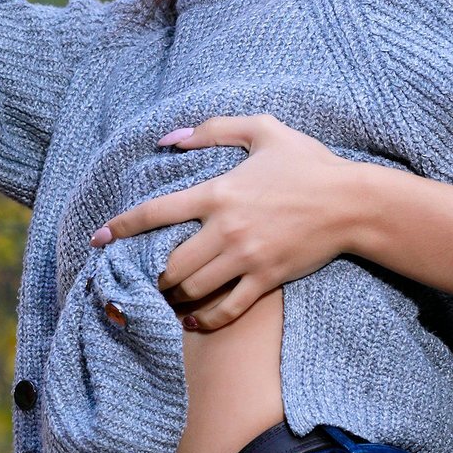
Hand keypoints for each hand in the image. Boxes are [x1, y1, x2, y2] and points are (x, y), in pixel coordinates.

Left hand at [89, 113, 356, 330]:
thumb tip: (170, 138)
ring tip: (166, 297)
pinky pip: (226, 309)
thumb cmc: (310, 163)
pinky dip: (204, 320)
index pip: (156, 213)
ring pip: (192, 288)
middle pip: (169, 262)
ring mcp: (247, 258)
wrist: (353, 203)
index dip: (121, 227)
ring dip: (173, 296)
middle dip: (150, 273)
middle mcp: (227, 229)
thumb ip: (214, 130)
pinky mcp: (267, 280)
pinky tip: (192, 322)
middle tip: (143, 276)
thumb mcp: (264, 130)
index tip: (98, 238)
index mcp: (219, 192)